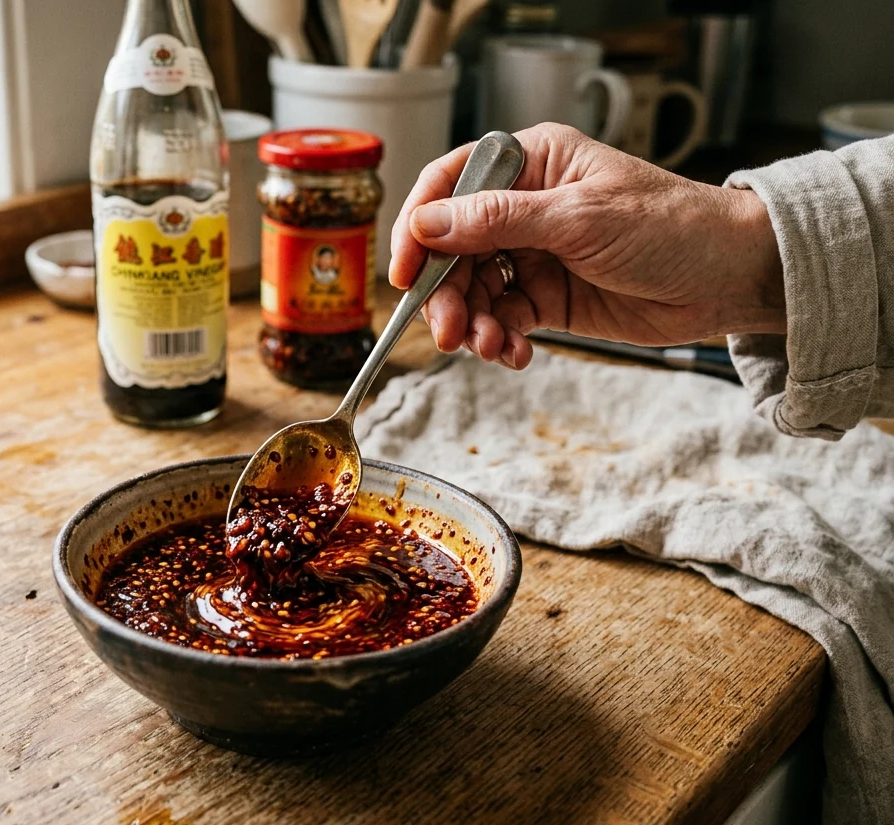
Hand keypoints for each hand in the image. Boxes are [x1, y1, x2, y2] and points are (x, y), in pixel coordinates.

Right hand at [389, 123, 785, 368]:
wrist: (728, 278)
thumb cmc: (671, 226)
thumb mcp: (580, 218)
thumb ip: (498, 221)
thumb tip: (427, 223)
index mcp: (532, 163)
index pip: (450, 186)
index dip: (418, 228)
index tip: (403, 272)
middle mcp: (525, 207)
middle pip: (454, 249)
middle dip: (446, 293)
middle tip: (448, 331)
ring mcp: (534, 253)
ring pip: (474, 290)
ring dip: (473, 323)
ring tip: (489, 347)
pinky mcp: (548, 297)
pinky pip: (504, 319)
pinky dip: (501, 340)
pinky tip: (513, 353)